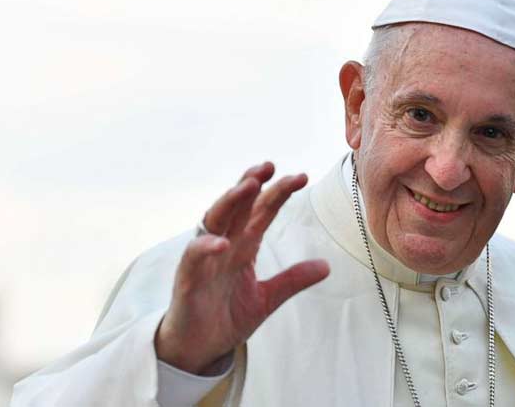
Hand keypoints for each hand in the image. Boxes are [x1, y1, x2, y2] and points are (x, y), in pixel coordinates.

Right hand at [155, 162, 329, 373]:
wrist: (199, 348)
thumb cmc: (226, 316)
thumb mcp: (268, 298)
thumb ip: (293, 279)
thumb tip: (326, 266)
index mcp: (243, 245)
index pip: (262, 211)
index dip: (279, 193)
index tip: (301, 177)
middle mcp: (224, 245)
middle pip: (238, 207)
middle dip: (251, 183)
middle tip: (269, 166)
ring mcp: (204, 260)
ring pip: (214, 221)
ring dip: (230, 201)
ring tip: (247, 185)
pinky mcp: (187, 280)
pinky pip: (194, 257)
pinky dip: (206, 247)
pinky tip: (222, 241)